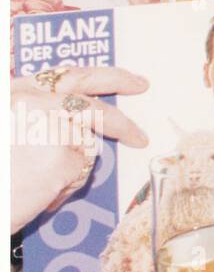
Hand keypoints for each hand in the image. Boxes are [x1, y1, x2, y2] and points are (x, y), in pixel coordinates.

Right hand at [10, 66, 149, 231]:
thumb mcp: (7, 128)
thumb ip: (37, 116)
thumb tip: (83, 121)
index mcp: (15, 92)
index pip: (69, 76)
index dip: (105, 76)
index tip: (131, 80)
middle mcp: (33, 101)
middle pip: (93, 103)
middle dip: (122, 109)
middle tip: (141, 114)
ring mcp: (50, 126)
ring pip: (86, 145)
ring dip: (69, 169)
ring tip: (33, 183)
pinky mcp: (63, 156)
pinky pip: (79, 173)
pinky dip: (63, 189)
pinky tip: (37, 195)